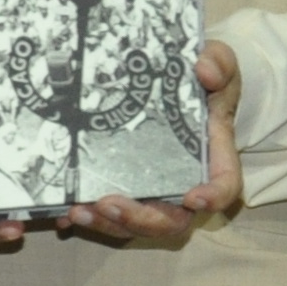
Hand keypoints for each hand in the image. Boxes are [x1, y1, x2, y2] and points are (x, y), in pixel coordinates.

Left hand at [64, 42, 244, 246]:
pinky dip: (89, 218)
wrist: (176, 79)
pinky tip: (62, 214)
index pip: (223, 186)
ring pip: (137, 223)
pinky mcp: (127, 187)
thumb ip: (219, 62)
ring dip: (107, 223)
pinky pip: (111, 214)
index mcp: (213, 156)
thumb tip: (206, 71)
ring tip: (76, 211)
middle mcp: (185, 182)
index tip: (192, 198)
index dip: (212, 197)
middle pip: (172, 220)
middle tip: (107, 203)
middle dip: (141, 219)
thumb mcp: (218, 61)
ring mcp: (155, 189)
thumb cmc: (202, 76)